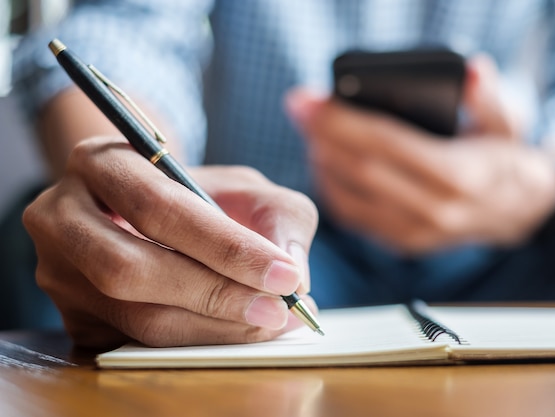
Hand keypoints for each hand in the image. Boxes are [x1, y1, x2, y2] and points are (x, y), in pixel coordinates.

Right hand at [23, 136, 317, 347]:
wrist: (151, 212)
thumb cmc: (200, 196)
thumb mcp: (244, 186)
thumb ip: (278, 217)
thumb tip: (292, 273)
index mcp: (100, 163)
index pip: (159, 208)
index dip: (225, 246)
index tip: (285, 274)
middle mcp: (62, 217)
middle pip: (132, 269)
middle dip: (216, 294)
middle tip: (278, 309)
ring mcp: (59, 272)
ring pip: (134, 317)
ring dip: (211, 327)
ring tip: (267, 322)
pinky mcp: (74, 317)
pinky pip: (136, 343)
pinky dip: (194, 342)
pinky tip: (233, 331)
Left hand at [285, 56, 554, 253]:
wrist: (517, 212)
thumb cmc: (504, 159)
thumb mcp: (507, 123)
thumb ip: (488, 97)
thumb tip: (470, 70)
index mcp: (459, 174)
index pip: (386, 144)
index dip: (341, 121)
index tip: (308, 101)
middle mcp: (434, 210)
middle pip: (360, 170)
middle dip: (321, 136)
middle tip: (299, 109)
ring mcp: (416, 233)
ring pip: (349, 197)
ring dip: (322, 161)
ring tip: (310, 131)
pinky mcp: (403, 244)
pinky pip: (354, 217)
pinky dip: (332, 188)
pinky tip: (325, 162)